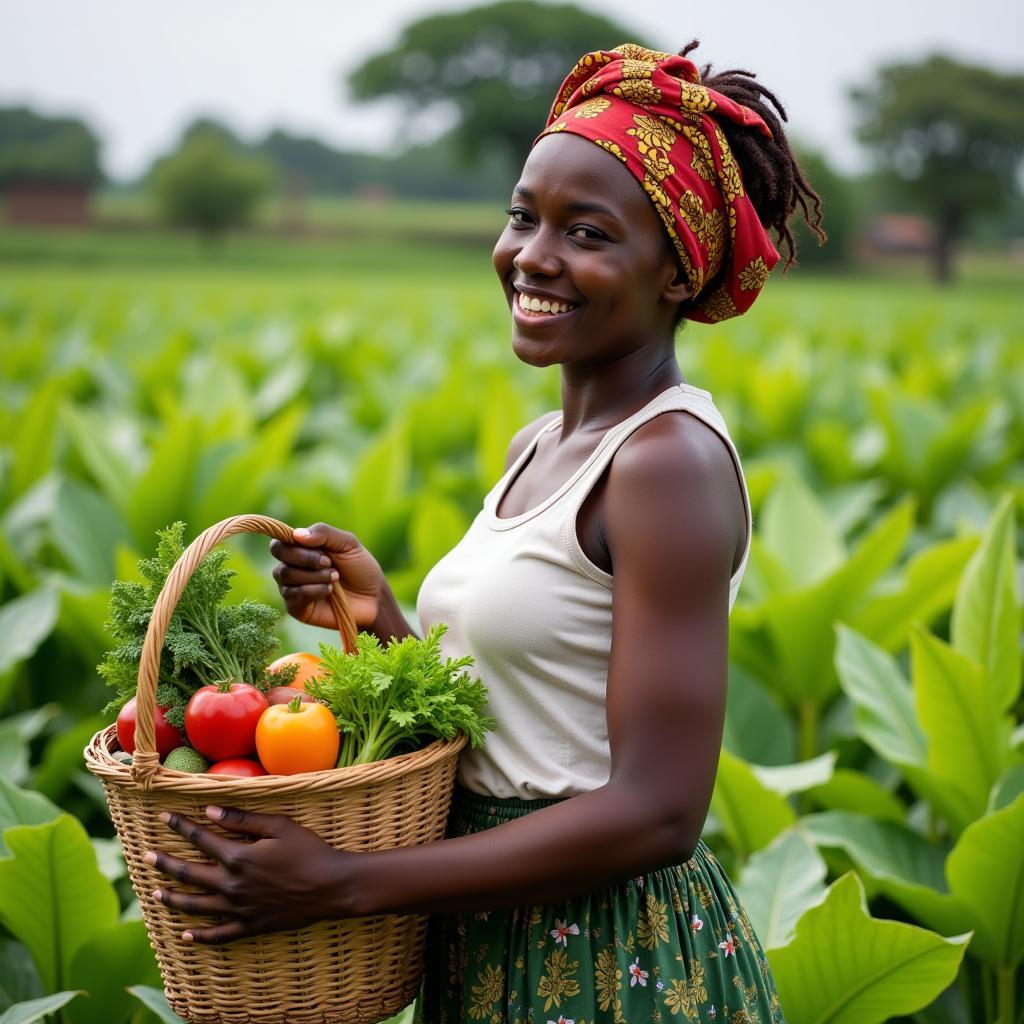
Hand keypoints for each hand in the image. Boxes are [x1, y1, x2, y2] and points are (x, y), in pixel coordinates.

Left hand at [144, 805, 356, 943]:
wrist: (331, 887)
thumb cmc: (309, 850)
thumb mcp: (279, 826)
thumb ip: (242, 819)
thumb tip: (210, 810)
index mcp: (238, 856)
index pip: (200, 838)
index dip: (180, 826)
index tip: (163, 817)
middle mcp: (232, 885)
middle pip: (189, 874)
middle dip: (165, 863)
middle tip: (147, 857)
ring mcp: (239, 909)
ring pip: (196, 906)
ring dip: (173, 899)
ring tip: (155, 894)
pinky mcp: (250, 926)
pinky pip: (219, 935)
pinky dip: (200, 936)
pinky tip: (186, 935)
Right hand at [270, 522, 383, 630]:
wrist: (373, 598)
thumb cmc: (360, 568)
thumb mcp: (348, 543)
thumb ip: (324, 533)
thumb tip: (296, 535)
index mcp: (301, 549)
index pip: (279, 541)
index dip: (293, 542)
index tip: (320, 548)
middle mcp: (291, 566)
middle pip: (279, 554)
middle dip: (306, 557)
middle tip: (329, 563)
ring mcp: (291, 587)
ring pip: (285, 574)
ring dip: (315, 575)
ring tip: (335, 578)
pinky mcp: (296, 607)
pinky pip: (293, 595)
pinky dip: (314, 590)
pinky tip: (329, 591)